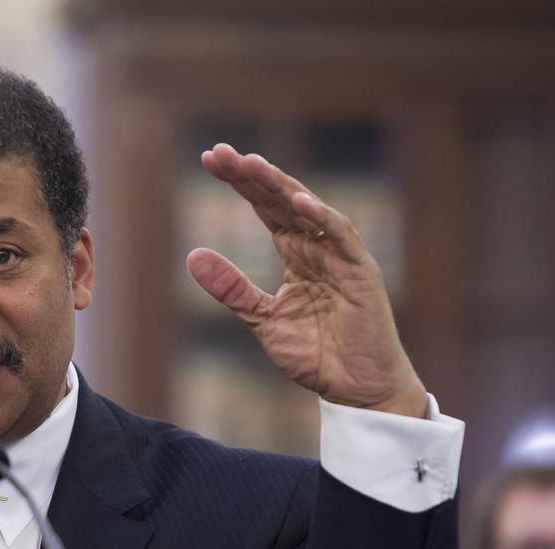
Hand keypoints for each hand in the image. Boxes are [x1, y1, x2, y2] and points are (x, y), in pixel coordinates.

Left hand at [186, 143, 426, 418]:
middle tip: (219, 153)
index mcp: (296, 252)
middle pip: (280, 199)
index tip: (209, 160)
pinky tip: (297, 201)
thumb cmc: (317, 354)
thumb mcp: (262, 319)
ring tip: (251, 164)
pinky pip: (341, 237)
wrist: (356, 389)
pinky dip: (322, 217)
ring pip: (309, 209)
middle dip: (251, 174)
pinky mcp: (361, 272)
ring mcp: (341, 256)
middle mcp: (318, 246)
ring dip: (280, 185)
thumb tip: (193, 255)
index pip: (264, 207)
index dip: (239, 183)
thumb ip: (231, 288)